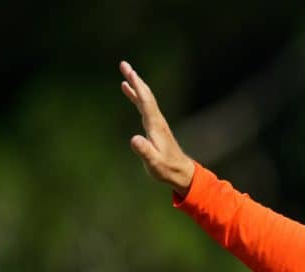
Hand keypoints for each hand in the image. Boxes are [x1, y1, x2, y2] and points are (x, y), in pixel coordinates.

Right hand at [119, 61, 194, 195]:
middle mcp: (157, 120)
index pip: (146, 102)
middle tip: (124, 64)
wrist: (181, 172)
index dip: (138, 88)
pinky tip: (128, 90)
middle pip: (146, 95)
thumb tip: (134, 139)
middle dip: (135, 79)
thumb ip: (145, 151)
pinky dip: (136, 95)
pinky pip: (143, 105)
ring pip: (145, 98)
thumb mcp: (154, 163)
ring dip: (135, 84)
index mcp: (156, 126)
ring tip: (125, 72)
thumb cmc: (167, 169)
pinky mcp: (154, 126)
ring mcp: (156, 122)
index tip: (130, 74)